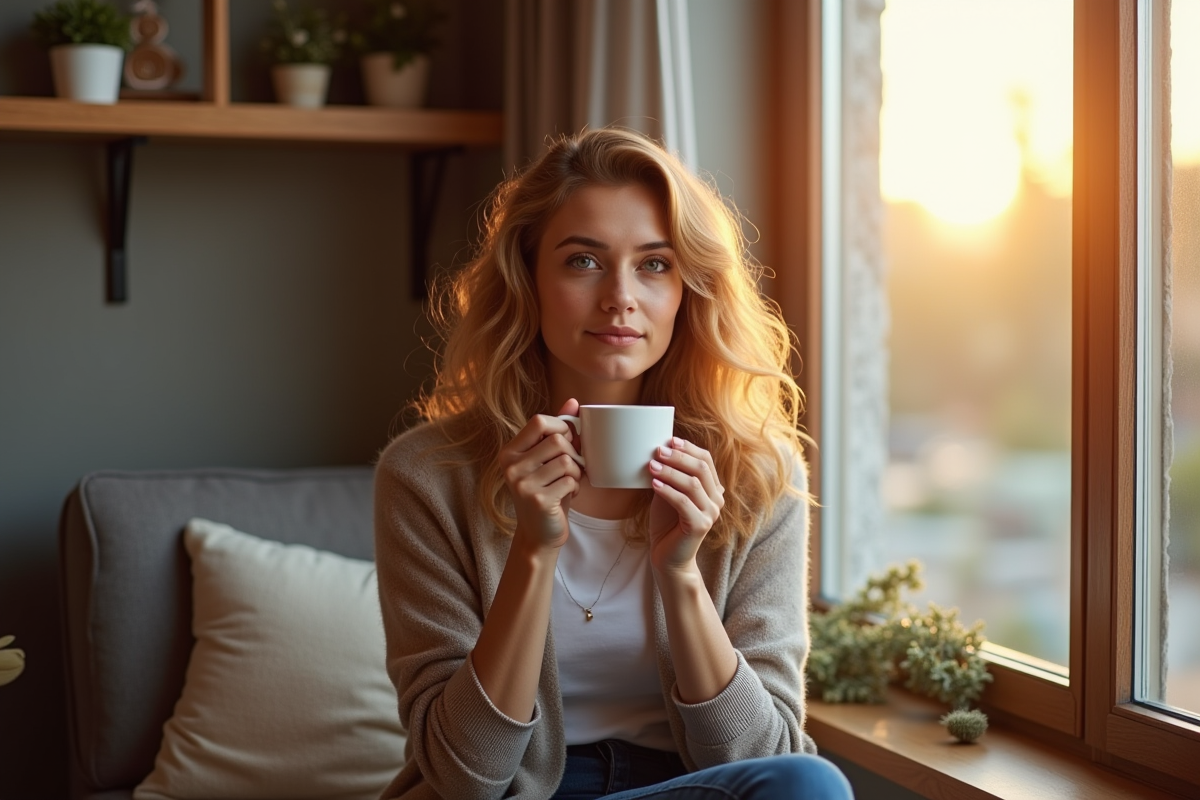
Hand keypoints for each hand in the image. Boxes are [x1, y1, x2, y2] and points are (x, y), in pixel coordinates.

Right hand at [497, 398, 582, 549]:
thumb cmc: (546, 491)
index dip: (561, 427)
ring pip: (566, 460)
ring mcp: (522, 484)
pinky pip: (570, 480)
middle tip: (571, 469)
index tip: (567, 442)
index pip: (539, 421)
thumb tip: (574, 401)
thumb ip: (557, 430)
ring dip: (576, 473)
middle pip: (556, 440)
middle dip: (573, 454)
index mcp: (510, 452)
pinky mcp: (537, 500)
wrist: (539, 533)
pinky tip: (568, 496)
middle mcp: (511, 466)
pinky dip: (576, 487)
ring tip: (569, 483)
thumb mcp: (548, 460)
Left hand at [647, 437, 725, 574]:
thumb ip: (669, 475)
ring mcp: (711, 513)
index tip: (670, 440)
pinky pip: (684, 502)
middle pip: (701, 469)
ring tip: (651, 466)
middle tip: (658, 451)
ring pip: (692, 484)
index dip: (689, 448)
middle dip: (678, 457)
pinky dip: (668, 491)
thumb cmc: (667, 524)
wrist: (668, 557)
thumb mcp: (668, 493)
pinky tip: (654, 484)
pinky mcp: (701, 525)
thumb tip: (657, 450)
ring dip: (670, 472)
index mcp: (712, 489)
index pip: (706, 460)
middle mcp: (716, 500)